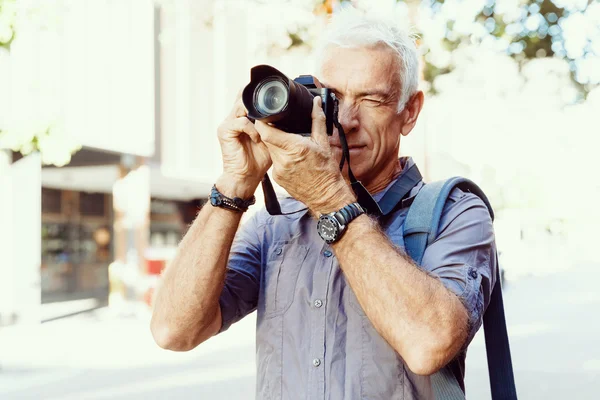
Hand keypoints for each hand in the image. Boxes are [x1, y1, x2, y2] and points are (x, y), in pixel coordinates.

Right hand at [217, 91, 271, 197]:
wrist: (246, 177)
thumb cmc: (258, 160)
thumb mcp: (271, 138)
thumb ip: (273, 126)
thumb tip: (289, 116)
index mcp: (243, 118)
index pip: (249, 98)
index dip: (260, 97)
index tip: (276, 102)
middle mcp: (234, 118)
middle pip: (244, 97)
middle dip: (258, 104)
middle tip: (271, 114)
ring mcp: (228, 123)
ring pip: (242, 105)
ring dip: (256, 115)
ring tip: (263, 130)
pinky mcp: (224, 131)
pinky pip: (241, 122)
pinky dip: (252, 129)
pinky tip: (257, 139)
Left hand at [255, 96, 355, 213]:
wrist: (326, 196)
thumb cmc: (326, 171)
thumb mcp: (323, 143)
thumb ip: (317, 120)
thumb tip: (316, 103)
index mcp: (294, 148)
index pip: (266, 132)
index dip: (262, 122)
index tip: (265, 116)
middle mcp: (283, 159)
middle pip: (266, 139)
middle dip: (270, 131)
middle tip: (278, 126)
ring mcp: (278, 170)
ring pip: (270, 150)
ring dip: (275, 144)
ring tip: (287, 142)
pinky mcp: (277, 178)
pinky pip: (274, 162)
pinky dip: (279, 156)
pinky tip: (290, 158)